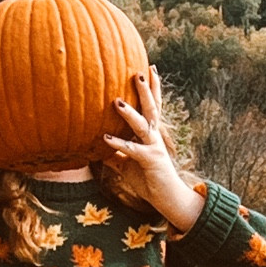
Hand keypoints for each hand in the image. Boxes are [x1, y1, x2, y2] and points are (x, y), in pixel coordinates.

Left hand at [103, 68, 203, 230]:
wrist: (167, 198)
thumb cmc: (148, 180)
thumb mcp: (128, 165)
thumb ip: (116, 155)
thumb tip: (98, 151)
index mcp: (151, 134)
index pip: (153, 106)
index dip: (152, 88)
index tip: (149, 68)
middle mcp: (155, 136)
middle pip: (151, 107)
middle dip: (146, 89)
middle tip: (138, 70)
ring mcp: (154, 147)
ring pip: (143, 124)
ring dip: (130, 112)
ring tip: (117, 100)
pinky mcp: (150, 160)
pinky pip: (132, 150)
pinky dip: (119, 144)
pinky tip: (105, 138)